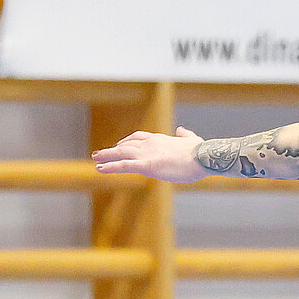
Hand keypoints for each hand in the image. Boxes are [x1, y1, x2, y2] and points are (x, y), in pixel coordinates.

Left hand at [92, 126, 207, 181]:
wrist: (203, 157)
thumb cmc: (201, 151)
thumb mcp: (193, 140)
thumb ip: (185, 135)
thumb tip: (181, 129)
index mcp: (160, 139)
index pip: (139, 137)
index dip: (128, 141)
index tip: (120, 145)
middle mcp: (150, 144)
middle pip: (126, 144)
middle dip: (113, 149)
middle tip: (100, 152)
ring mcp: (147, 154)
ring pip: (120, 153)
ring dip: (106, 155)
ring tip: (95, 158)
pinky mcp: (146, 165)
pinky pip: (123, 165)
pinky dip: (110, 166)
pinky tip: (100, 168)